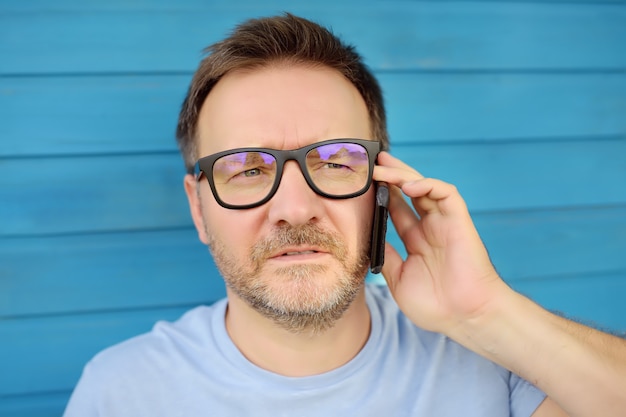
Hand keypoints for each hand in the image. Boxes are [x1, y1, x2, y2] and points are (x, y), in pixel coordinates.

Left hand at [373, 152, 508, 335]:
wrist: (466, 317)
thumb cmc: (437, 306)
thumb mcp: (398, 279)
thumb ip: (386, 256)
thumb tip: (367, 239)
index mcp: (417, 241)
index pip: (396, 209)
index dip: (380, 194)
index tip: (361, 184)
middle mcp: (430, 228)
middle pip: (408, 191)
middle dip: (389, 175)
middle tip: (369, 163)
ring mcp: (444, 223)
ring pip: (423, 187)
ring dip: (402, 174)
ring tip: (381, 168)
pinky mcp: (459, 221)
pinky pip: (445, 193)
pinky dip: (427, 185)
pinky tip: (407, 185)